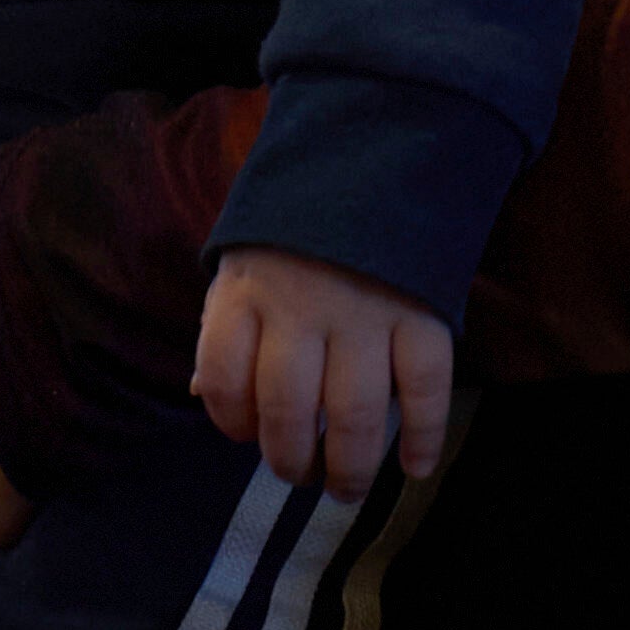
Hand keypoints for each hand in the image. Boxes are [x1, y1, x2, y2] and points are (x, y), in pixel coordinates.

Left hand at [193, 245, 453, 500]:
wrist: (379, 143)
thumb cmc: (300, 220)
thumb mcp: (245, 257)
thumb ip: (228, 322)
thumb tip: (204, 394)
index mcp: (247, 288)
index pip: (222, 379)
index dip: (230, 421)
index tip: (247, 435)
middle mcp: (301, 305)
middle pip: (287, 411)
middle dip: (292, 461)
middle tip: (302, 476)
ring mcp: (365, 310)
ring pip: (354, 414)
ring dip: (351, 467)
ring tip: (345, 486)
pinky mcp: (422, 310)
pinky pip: (425, 388)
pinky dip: (424, 435)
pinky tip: (416, 466)